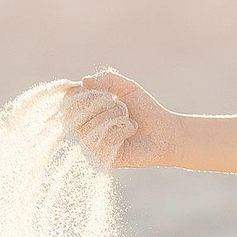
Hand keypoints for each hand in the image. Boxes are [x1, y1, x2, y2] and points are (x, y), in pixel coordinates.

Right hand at [61, 70, 177, 168]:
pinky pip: (102, 140)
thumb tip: (84, 81)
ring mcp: (92, 144)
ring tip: (129, 120)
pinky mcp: (102, 158)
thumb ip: (108, 79)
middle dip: (102, 105)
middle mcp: (85, 128)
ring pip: (88, 127)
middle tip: (122, 108)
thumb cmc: (146, 110)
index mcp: (87, 111)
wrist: (167, 132)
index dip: (82, 93)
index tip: (103, 92)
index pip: (68, 100)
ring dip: (114, 118)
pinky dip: (121, 131)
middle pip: (75, 113)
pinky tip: (131, 131)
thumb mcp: (128, 88)